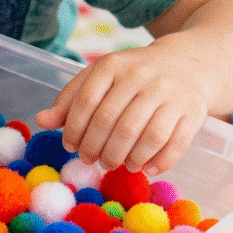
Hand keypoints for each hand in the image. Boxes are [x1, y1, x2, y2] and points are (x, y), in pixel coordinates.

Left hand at [35, 42, 210, 174]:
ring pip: (143, 135)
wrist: (188, 63)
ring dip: (124, 158)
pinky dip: (157, 162)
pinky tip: (143, 168)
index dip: (74, 129)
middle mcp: (141, 76)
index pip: (86, 101)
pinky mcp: (193, 111)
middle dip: (96, 148)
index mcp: (112, 65)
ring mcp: (170, 93)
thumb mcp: (99, 78)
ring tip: (114, 165)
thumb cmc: (131, 76)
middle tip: (91, 161)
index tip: (70, 146)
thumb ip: (70, 100)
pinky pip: (174, 143)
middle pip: (112, 122)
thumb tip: (40, 121)